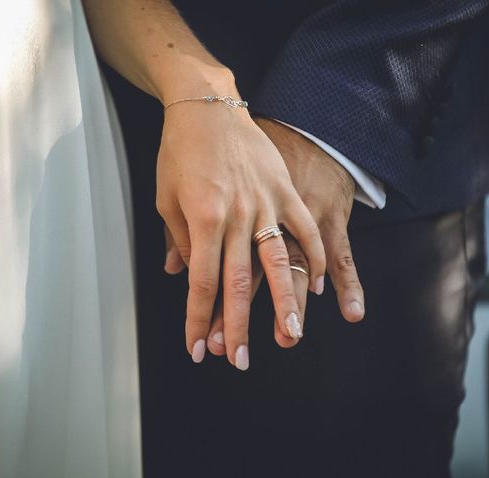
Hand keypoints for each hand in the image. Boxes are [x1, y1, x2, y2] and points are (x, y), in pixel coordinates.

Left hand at [198, 118, 364, 358]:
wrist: (207, 106)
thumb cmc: (180, 151)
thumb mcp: (168, 196)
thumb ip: (179, 239)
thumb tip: (182, 275)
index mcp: (202, 219)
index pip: (201, 283)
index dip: (199, 319)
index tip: (198, 348)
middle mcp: (235, 216)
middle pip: (238, 283)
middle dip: (238, 327)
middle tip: (240, 360)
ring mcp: (264, 203)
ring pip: (278, 262)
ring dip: (285, 302)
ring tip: (290, 335)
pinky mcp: (284, 191)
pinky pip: (304, 229)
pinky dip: (315, 256)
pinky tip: (321, 283)